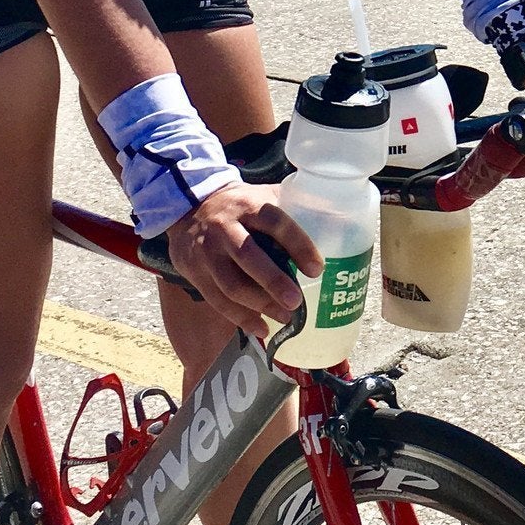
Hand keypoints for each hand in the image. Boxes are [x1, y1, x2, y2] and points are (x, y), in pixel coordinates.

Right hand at [166, 183, 321, 337]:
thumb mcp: (262, 196)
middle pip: (249, 257)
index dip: (298, 245)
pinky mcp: (194, 272)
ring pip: (231, 285)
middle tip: (297, 302)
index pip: (276, 222)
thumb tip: (336, 227)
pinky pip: (218, 300)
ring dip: (260, 305)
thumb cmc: (240, 207)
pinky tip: (262, 327)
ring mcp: (206, 251)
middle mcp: (224, 227)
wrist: (187, 209)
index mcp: (249, 205)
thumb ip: (291, 209)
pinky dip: (241, 318)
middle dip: (274, 282)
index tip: (317, 268)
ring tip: (285, 317)